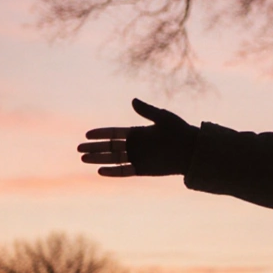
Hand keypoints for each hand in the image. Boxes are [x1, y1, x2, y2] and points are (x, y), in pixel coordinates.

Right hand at [78, 99, 196, 176]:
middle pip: (110, 147)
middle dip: (95, 147)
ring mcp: (138, 158)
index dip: (101, 134)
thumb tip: (132, 100)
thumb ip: (147, 111)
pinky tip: (100, 171)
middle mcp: (136, 145)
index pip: (115, 133)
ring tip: (83, 159)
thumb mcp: (163, 118)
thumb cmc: (181, 131)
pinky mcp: (142, 169)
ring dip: (99, 159)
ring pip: (114, 159)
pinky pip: (124, 171)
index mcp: (138, 132)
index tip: (87, 134)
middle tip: (79, 149)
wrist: (193, 150)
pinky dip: (113, 172)